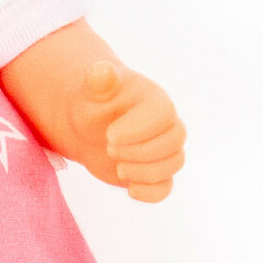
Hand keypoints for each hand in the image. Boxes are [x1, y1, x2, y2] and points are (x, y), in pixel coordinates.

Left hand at [71, 61, 185, 202]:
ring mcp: (163, 150)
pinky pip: (166, 187)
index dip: (139, 129)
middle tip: (108, 148)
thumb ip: (98, 81)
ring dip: (143, 171)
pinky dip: (150, 193)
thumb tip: (102, 69)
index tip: (109, 135)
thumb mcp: (91, 90)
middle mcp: (167, 124)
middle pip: (175, 141)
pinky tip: (129, 189)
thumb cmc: (92, 103)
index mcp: (155, 100)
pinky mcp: (155, 172)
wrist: (87, 126)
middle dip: (140, 151)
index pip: (164, 114)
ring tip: (116, 166)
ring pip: (173, 165)